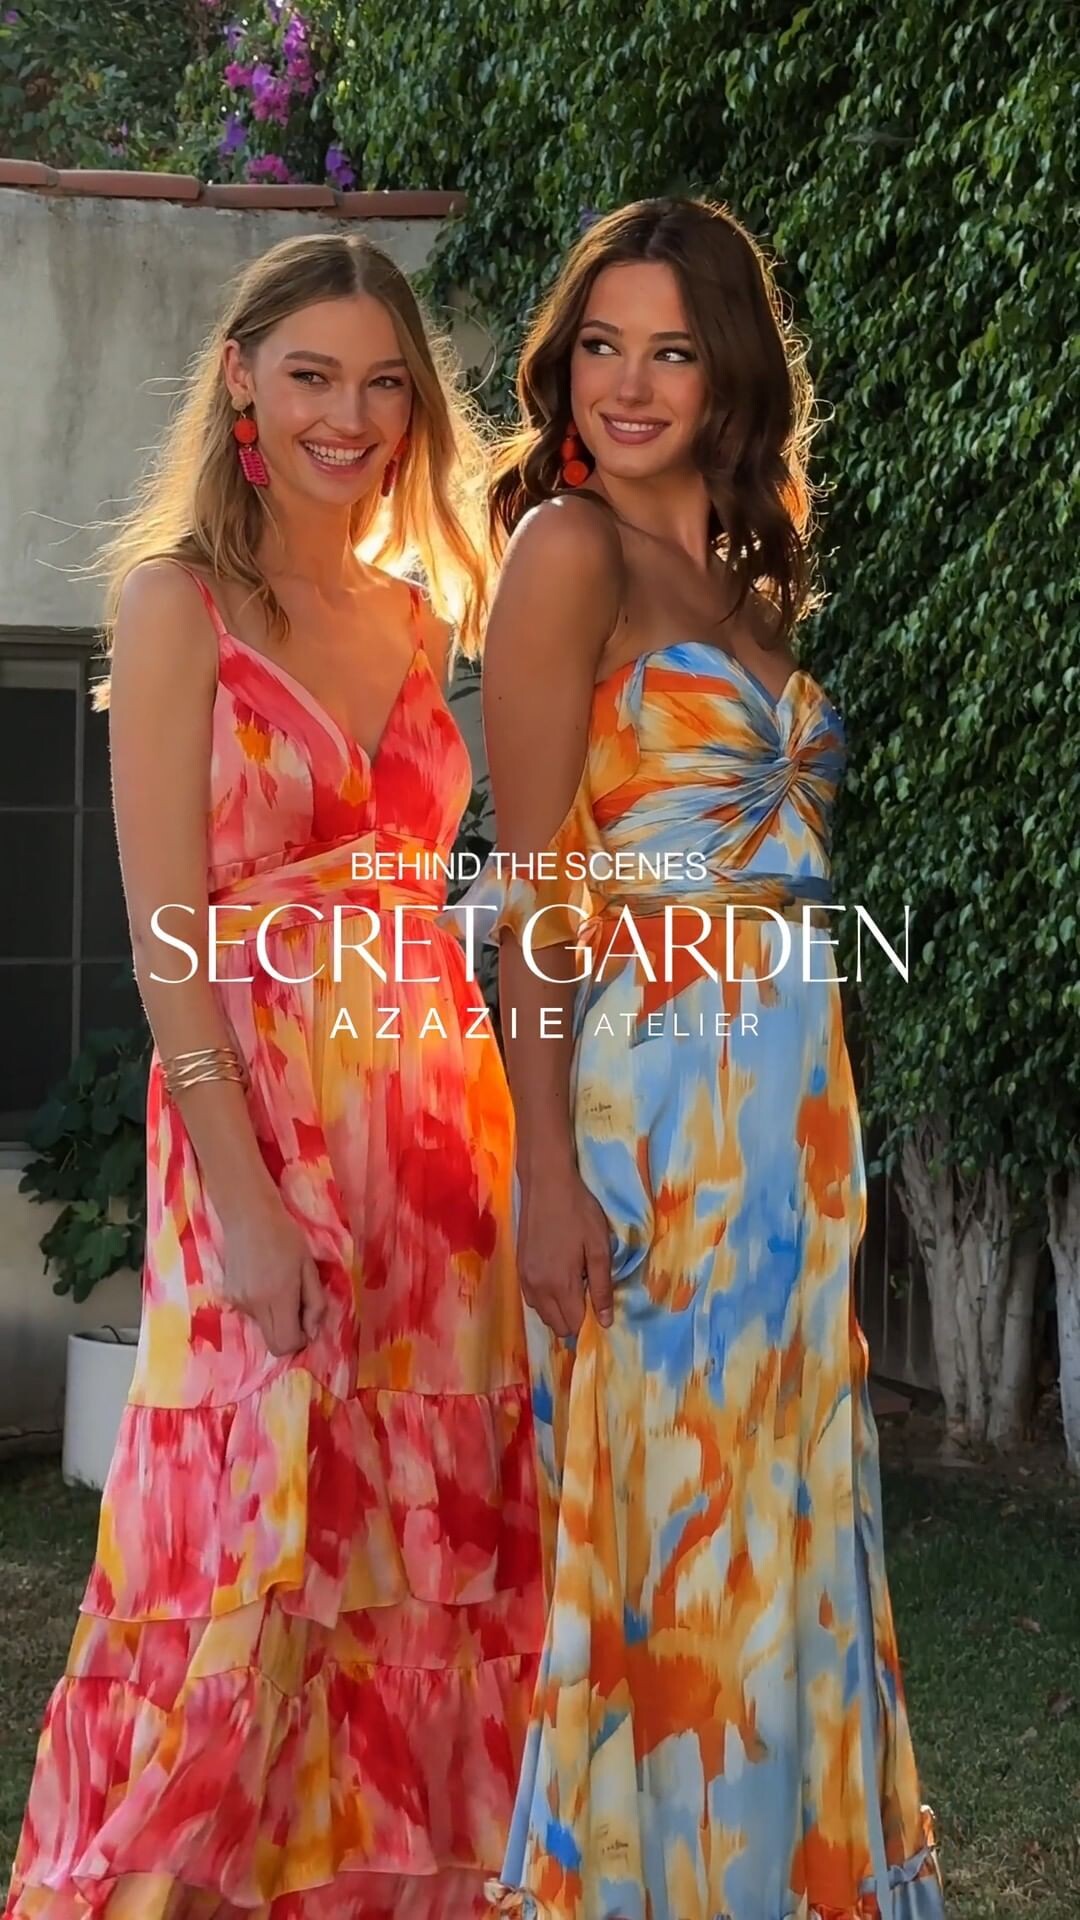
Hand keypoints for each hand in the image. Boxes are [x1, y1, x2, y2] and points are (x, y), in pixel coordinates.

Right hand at [218, 1193, 325, 1354]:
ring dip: (274, 1317)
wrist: (249, 1216)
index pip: (285, 1344)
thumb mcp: (310, 1268)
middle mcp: (253, 1305)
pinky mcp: (227, 1297)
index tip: (307, 1323)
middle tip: (296, 1307)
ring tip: (278, 1285)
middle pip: (272, 1344)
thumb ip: (316, 1303)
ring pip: (262, 1328)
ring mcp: (237, 1302)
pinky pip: (251, 1314)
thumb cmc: (286, 1237)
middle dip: (288, 1334)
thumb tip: (312, 1334)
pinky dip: (261, 1306)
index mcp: (277, 1297)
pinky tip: (262, 1280)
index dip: (300, 1340)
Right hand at [517, 1167, 613, 1337]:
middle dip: (574, 1320)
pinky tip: (557, 1280)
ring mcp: (524, 1278)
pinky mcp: (518, 1268)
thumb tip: (605, 1322)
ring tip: (574, 1285)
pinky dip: (545, 1300)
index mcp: (560, 1285)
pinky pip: (531, 1299)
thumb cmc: (579, 1212)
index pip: (573, 1325)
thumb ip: (602, 1288)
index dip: (589, 1322)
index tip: (599, 1307)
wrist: (546, 1184)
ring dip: (558, 1310)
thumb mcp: (599, 1248)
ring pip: (542, 1314)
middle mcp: (538, 1288)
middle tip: (588, 1295)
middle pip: (556, 1326)